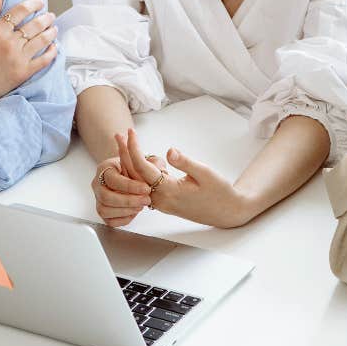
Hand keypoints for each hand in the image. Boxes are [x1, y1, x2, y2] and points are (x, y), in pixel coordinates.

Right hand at [0, 0, 57, 108]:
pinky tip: (54, 47)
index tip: (39, 2)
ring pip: (41, 40)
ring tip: (54, 28)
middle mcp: (10, 43)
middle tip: (50, 15)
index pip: (19, 11)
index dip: (32, 4)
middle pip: (34, 25)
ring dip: (51, 32)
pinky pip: (43, 60)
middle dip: (45, 17)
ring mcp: (18, 58)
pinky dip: (51, 52)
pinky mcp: (24, 73)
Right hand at [91, 154, 151, 227]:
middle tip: (146, 200)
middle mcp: (97, 184)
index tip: (146, 188)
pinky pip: (108, 221)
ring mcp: (98, 199)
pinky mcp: (103, 212)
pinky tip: (133, 213)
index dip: (130, 186)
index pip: (113, 179)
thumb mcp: (137, 158)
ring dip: (125, 210)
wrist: (130, 178)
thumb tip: (130, 133)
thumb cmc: (133, 168)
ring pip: (104, 210)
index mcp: (104, 169)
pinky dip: (122, 219)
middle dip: (128, 200)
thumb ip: (136, 149)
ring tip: (140, 206)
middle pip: (106, 197)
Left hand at [118, 129, 249, 228]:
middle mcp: (161, 199)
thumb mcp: (205, 173)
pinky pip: (147, 186)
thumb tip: (169, 150)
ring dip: (132, 162)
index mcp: (169, 191)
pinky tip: (140, 160)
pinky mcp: (165, 202)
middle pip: (135, 175)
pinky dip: (141, 172)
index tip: (131, 133)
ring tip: (127, 143)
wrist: (227, 212)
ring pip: (139, 181)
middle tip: (119, 135)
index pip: (144, 168)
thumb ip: (185, 162)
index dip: (134, 148)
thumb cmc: (219, 192)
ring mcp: (162, 202)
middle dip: (126, 153)